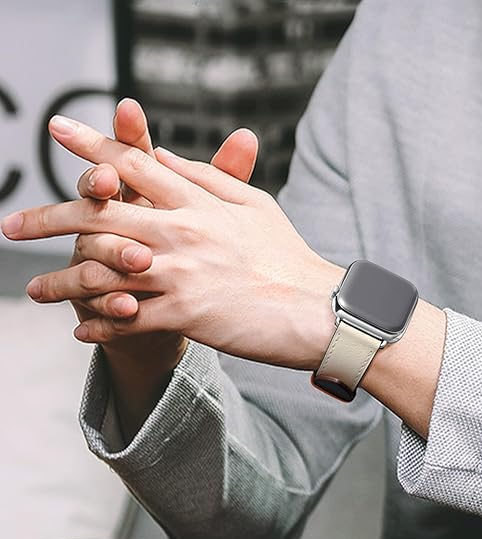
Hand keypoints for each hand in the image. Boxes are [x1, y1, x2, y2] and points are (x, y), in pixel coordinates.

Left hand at [2, 115, 342, 370]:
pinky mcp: (187, 315)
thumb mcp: (255, 206)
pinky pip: (127, 319)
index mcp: (199, 202)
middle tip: (11, 225)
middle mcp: (183, 233)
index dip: (91, 145)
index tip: (57, 131)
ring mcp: (182, 274)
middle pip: (99, 216)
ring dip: (62, 283)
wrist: (317, 309)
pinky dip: (100, 325)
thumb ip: (208, 179)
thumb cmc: (287, 257)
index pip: (134, 163)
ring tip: (36, 290)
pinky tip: (81, 330)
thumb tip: (165, 158)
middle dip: (46, 217)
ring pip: (103, 273)